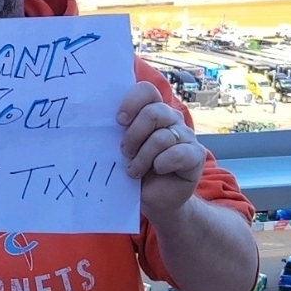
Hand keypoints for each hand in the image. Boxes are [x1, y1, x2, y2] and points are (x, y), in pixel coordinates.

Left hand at [117, 81, 204, 218]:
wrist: (152, 199)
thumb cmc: (133, 170)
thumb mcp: (120, 148)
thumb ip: (116, 131)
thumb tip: (95, 119)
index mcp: (152, 110)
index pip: (146, 91)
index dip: (131, 102)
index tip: (119, 121)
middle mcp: (171, 119)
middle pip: (153, 112)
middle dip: (133, 135)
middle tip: (125, 153)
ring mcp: (186, 135)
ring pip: (161, 137)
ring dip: (143, 157)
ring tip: (134, 170)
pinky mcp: (196, 155)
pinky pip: (178, 153)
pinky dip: (162, 164)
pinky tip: (158, 171)